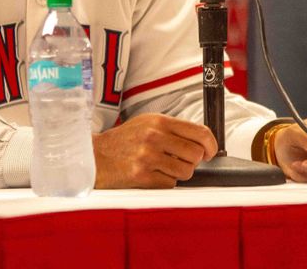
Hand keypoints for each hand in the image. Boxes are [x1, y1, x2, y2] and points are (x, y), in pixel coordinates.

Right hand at [92, 113, 216, 188]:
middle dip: (193, 161)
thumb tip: (201, 141)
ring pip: (186, 171)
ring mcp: (148, 157)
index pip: (199, 131)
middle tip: (183, 161)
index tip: (210, 152)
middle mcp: (155, 137)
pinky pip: (170, 184)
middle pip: (195, 154)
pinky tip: (153, 175)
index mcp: (159, 121)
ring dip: (180, 173)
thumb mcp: (147, 123)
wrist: (95, 156)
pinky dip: (166, 182)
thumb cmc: (123, 140)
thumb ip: (173, 129)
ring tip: (165, 168)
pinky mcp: (142, 176)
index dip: (211, 144)